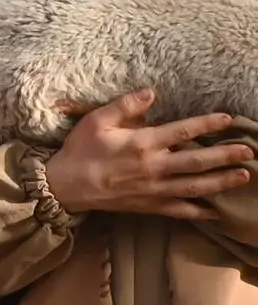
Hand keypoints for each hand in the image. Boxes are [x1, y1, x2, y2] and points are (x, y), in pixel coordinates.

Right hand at [46, 88, 255, 218]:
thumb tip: (152, 92)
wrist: (65, 185)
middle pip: (198, 161)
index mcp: (143, 143)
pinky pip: (180, 210)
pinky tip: (216, 212)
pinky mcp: (149, 205)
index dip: (208, 124)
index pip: (183, 131)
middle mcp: (154, 167)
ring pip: (196, 186)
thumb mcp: (95, 120)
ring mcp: (154, 189)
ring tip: (243, 176)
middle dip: (226, 156)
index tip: (228, 119)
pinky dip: (199, 212)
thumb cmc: (80, 150)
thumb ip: (125, 105)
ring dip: (222, 182)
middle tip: (249, 152)